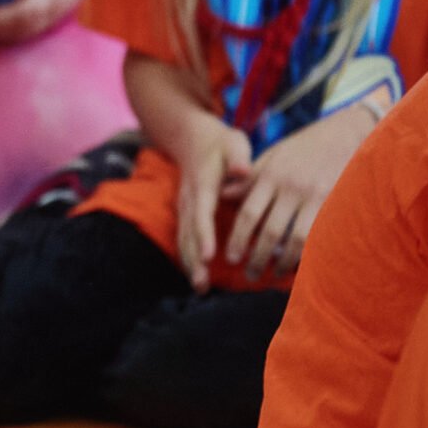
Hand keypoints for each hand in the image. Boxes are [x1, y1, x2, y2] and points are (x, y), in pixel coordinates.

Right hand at [171, 120, 254, 293]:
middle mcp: (189, 199)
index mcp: (203, 184)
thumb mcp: (233, 143)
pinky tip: (197, 278)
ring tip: (200, 288)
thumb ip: (238, 157)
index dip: (205, 235)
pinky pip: (184, 239)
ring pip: (183, 239)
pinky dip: (189, 260)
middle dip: (195, 260)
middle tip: (202, 284)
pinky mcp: (185, 215)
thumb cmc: (221, 144)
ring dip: (190, 265)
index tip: (210, 256)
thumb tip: (243, 171)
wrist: (192, 139)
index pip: (202, 213)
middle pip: (189, 233)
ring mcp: (184, 208)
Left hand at [219, 100, 374, 282]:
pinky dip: (309, 254)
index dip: (238, 238)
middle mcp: (291, 187)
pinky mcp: (336, 203)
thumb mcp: (272, 156)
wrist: (346, 132)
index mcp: (271, 174)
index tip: (231, 258)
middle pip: (269, 231)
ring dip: (283, 261)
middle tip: (251, 274)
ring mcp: (315, 196)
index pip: (249, 213)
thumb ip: (249, 178)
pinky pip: (319, 236)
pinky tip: (302, 265)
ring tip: (275, 274)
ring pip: (294, 239)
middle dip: (257, 257)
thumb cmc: (304, 146)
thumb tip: (222, 195)